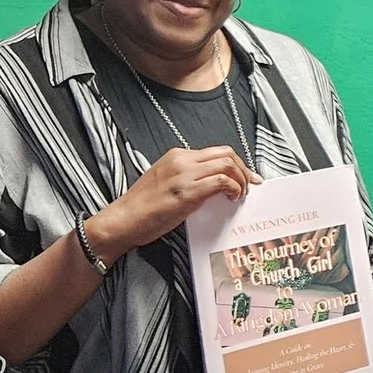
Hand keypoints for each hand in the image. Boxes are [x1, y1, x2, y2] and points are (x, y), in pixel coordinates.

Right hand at [87, 147, 257, 259]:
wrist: (122, 220)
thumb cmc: (142, 208)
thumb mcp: (166, 182)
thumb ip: (188, 177)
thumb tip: (213, 184)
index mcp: (176, 156)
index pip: (216, 152)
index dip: (236, 163)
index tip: (246, 176)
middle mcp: (181, 160)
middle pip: (226, 153)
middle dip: (244, 169)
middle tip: (250, 185)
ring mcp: (184, 175)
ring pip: (227, 164)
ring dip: (241, 179)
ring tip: (239, 194)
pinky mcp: (186, 192)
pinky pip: (221, 181)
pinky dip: (233, 188)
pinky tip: (231, 199)